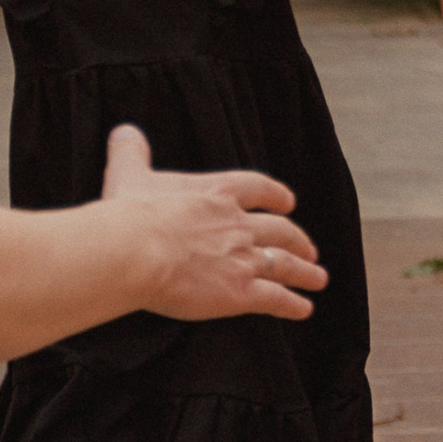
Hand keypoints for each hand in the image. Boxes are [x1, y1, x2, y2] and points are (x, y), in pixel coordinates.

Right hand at [100, 124, 324, 323]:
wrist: (138, 250)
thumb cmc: (132, 212)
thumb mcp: (129, 173)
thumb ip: (131, 152)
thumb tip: (124, 132)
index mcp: (218, 193)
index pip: (258, 189)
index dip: (275, 195)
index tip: (288, 201)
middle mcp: (238, 225)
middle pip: (280, 230)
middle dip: (298, 239)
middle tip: (309, 247)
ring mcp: (243, 259)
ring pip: (284, 264)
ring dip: (304, 271)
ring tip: (318, 277)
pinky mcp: (239, 293)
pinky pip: (275, 299)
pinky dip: (292, 305)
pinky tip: (304, 309)